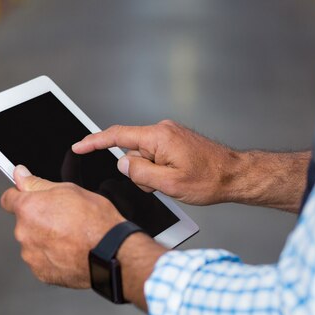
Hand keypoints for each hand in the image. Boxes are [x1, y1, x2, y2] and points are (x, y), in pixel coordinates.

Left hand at [1, 165, 124, 288]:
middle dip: (37, 219)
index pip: (8, 199)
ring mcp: (31, 255)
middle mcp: (24, 232)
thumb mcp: (68, 190)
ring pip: (32, 242)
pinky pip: (41, 260)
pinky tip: (68, 250)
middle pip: (23, 222)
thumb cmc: (95, 221)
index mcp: (28, 209)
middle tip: (61, 218)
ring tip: (69, 237)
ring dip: (44, 239)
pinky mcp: (40, 272)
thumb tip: (20, 175)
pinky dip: (51, 256)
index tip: (28, 198)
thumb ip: (37, 183)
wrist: (111, 252)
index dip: (20, 196)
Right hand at [72, 120, 238, 205]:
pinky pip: (155, 156)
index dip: (94, 141)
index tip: (79, 146)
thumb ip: (140, 173)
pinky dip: (159, 169)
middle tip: (161, 184)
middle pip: (132, 152)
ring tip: (175, 181)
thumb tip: (122, 164)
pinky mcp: (175, 141)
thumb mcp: (170, 184)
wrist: (236, 175)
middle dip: (139, 171)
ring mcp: (170, 135)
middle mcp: (163, 130)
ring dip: (151, 173)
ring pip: (143, 157)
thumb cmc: (210, 179)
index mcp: (159, 137)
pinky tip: (177, 176)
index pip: (118, 136)